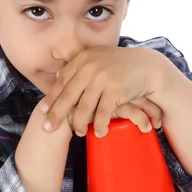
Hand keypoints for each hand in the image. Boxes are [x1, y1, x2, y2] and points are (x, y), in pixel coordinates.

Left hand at [40, 45, 166, 136]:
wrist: (148, 66)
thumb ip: (78, 66)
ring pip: (84, 108)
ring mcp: (102, 78)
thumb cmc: (121, 64)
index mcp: (82, 59)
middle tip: (48, 128)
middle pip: (68, 96)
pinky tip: (99, 133)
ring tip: (78, 133)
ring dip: (80, 123)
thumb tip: (57, 76)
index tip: (44, 111)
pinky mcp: (114, 90)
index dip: (52, 98)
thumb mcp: (97, 58)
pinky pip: (102, 113)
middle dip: (57, 114)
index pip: (62, 82)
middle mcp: (89, 67)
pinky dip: (100, 125)